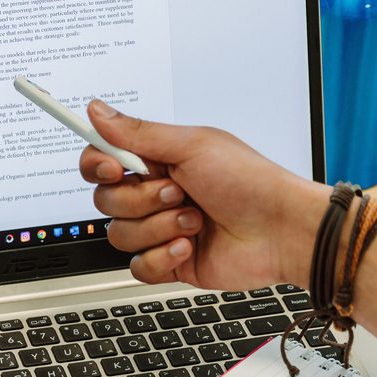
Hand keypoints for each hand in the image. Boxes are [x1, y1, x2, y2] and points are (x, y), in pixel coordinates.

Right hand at [80, 100, 325, 288]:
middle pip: (106, 200)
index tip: (115, 168)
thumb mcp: (192, 146)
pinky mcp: (168, 261)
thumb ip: (138, 132)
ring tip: (195, 222)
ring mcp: (160, 229)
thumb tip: (96, 109)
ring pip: (120, 235)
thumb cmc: (249, 183)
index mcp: (157, 160)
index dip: (98, 165)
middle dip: (142, 200)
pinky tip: (190, 247)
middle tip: (178, 193)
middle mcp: (154, 194)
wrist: (280, 232)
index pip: (101, 160)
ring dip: (159, 228)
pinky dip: (163, 257)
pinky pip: (138, 267)